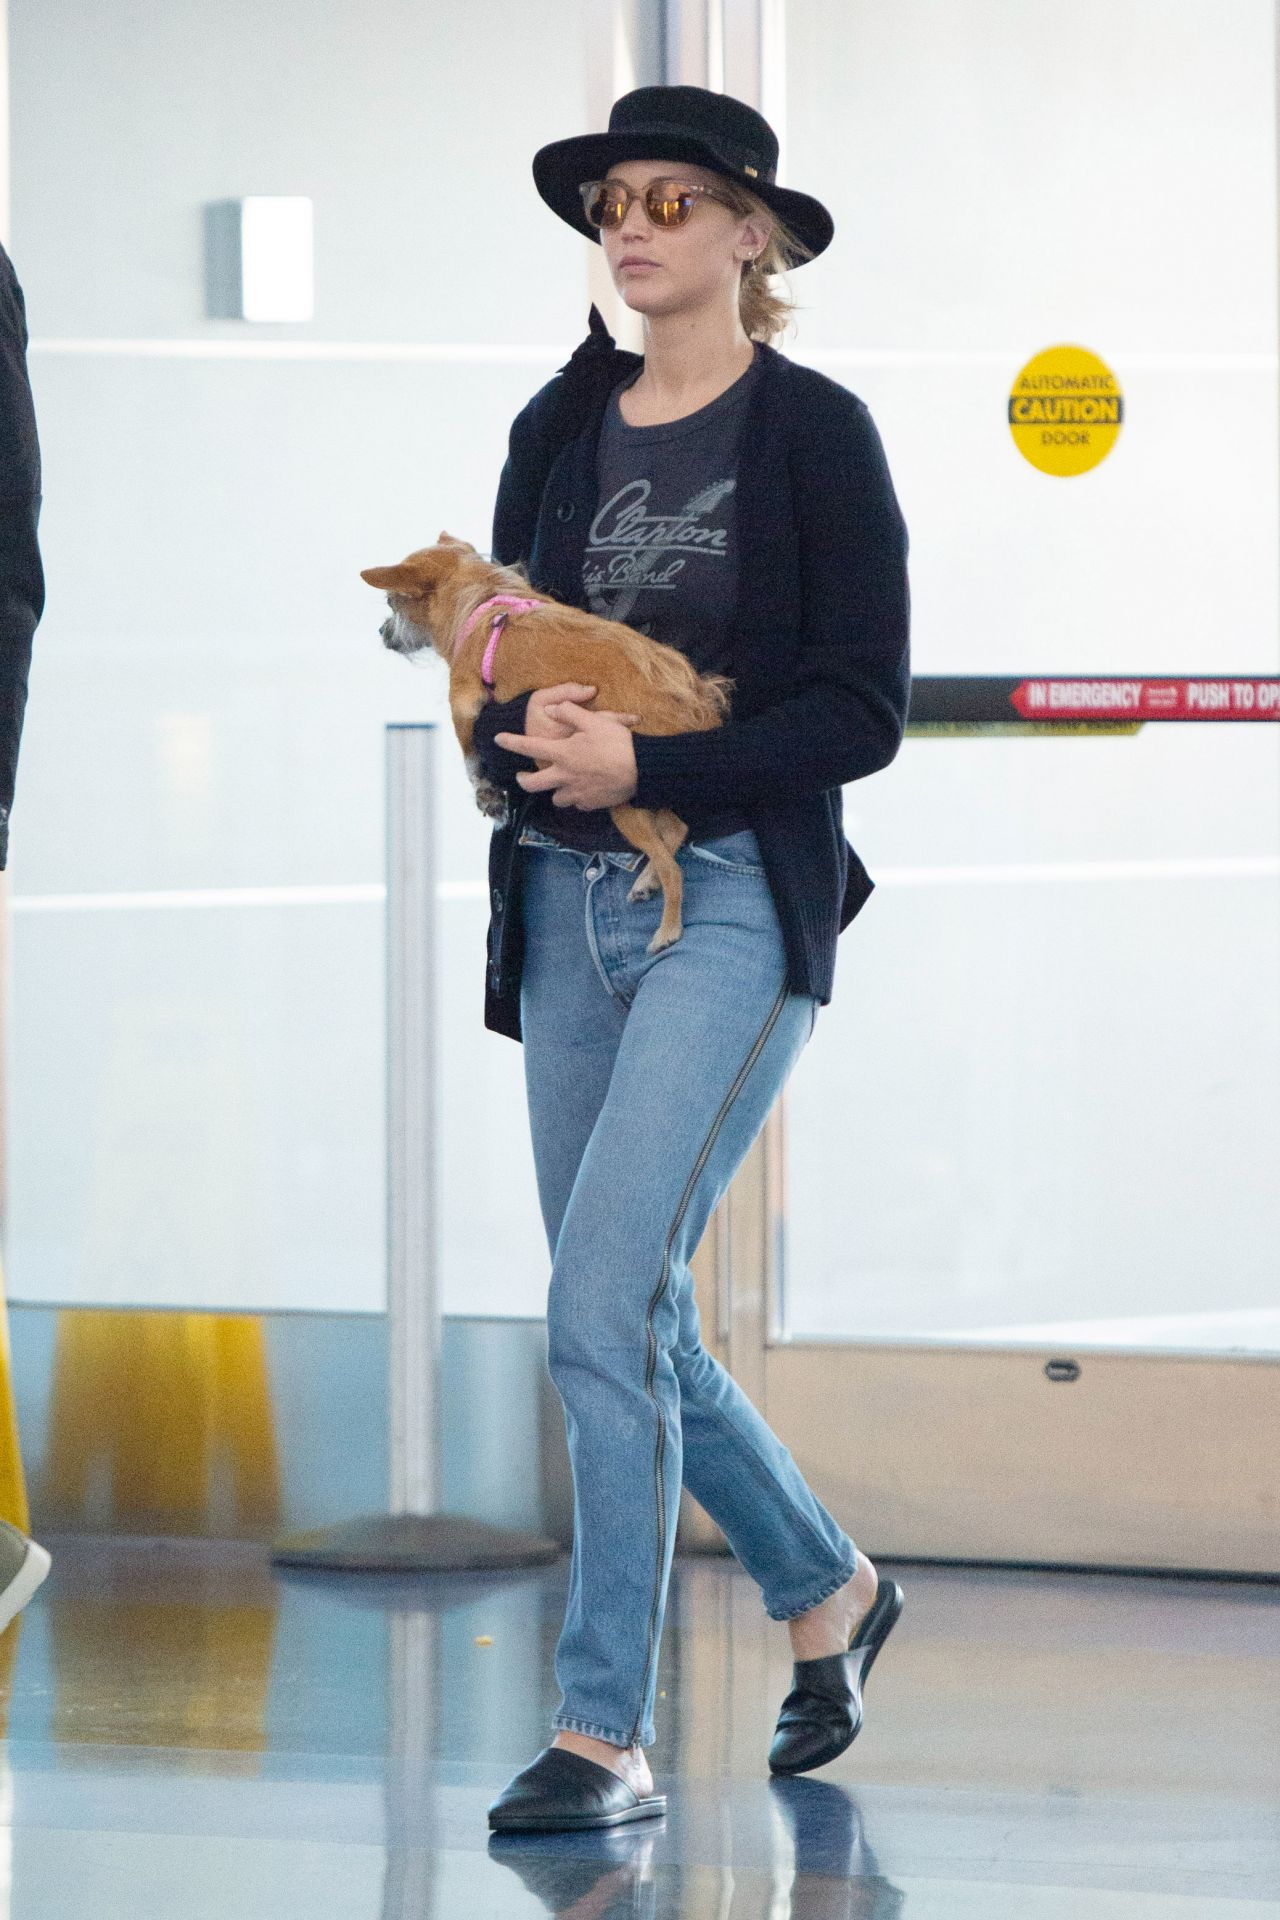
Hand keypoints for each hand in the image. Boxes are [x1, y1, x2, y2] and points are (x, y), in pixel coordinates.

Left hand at [497, 684, 641, 809]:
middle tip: (523, 777)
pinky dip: (577, 798)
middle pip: (534, 785)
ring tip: (559, 784)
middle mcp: (564, 776)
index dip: (511, 742)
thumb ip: (570, 712)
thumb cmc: (618, 743)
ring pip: (556, 798)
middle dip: (525, 781)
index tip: (499, 739)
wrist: (641, 770)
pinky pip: (577, 804)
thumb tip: (552, 708)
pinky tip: (583, 791)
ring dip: (555, 791)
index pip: (529, 747)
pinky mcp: (591, 804)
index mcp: (562, 754)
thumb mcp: (594, 721)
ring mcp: (577, 793)